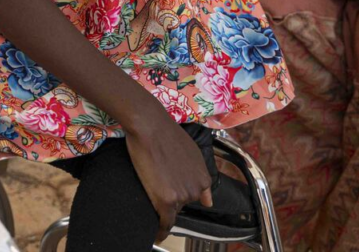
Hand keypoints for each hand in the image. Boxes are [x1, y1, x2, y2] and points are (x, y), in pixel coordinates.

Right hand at [123, 115, 212, 242]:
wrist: (150, 126)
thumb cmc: (166, 133)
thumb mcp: (192, 152)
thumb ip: (201, 176)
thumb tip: (208, 202)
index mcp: (203, 178)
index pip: (196, 198)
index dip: (182, 197)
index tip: (175, 199)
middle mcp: (196, 189)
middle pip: (182, 203)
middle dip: (171, 196)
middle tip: (157, 182)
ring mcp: (182, 196)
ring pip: (170, 210)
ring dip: (162, 205)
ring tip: (150, 186)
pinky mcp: (166, 199)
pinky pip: (165, 222)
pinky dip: (161, 230)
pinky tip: (157, 233)